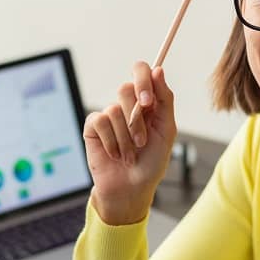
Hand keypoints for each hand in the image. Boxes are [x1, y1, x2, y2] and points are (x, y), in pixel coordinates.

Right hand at [82, 62, 176, 224]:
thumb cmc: (151, 162)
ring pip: (114, 110)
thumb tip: (158, 70)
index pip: (142, 72)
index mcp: (147, 102)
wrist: (132, 188)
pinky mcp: (93, 127)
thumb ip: (165, 99)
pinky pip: (100, 121)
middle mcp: (127, 105)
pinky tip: (114, 154)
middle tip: (142, 141)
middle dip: (136, 119)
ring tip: (130, 155)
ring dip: (125, 138)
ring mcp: (109, 115)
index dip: (143, 81)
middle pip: (125, 88)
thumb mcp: (166, 131)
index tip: (147, 102)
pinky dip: (111, 141)